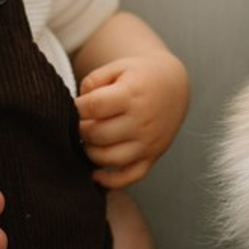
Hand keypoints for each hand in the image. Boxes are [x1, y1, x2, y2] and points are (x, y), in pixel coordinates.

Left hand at [75, 51, 188, 187]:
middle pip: (97, 134)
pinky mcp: (152, 156)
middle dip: (80, 130)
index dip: (76, 108)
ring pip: (109, 158)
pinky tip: (96, 174)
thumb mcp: (118, 67)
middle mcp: (142, 121)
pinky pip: (130, 176)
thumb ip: (93, 81)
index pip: (93, 107)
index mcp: (131, 94)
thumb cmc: (142, 77)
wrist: (174, 86)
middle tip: (79, 123)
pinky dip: (110, 181)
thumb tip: (77, 106)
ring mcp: (148, 142)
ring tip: (89, 139)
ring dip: (90, 151)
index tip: (74, 106)